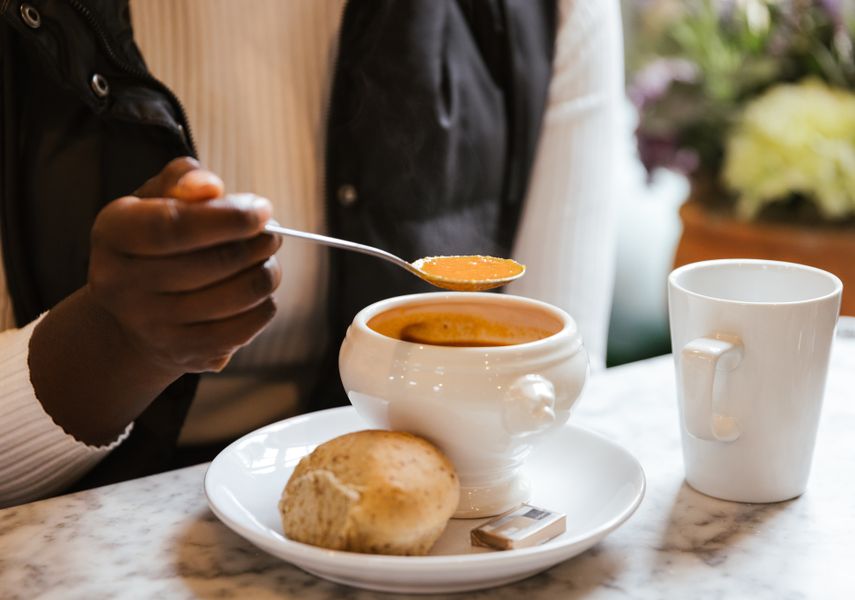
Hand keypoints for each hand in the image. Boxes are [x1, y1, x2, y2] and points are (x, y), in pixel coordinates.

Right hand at [87, 157, 281, 372]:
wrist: (134, 315)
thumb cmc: (156, 242)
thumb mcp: (157, 199)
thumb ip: (183, 180)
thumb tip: (209, 188)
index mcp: (113, 234)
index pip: (174, 226)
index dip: (228, 218)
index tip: (262, 210)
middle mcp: (122, 284)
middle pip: (214, 263)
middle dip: (258, 244)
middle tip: (273, 233)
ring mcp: (151, 325)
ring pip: (237, 296)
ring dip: (267, 273)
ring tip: (266, 259)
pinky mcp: (183, 353)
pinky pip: (245, 327)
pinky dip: (264, 304)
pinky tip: (258, 291)